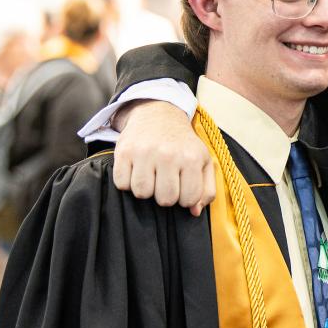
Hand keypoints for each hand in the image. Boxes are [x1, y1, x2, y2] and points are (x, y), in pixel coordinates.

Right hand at [112, 100, 214, 215]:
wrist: (159, 116)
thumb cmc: (183, 144)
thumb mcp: (203, 162)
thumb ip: (206, 189)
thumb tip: (195, 211)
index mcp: (192, 159)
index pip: (188, 200)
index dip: (185, 199)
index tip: (183, 188)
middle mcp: (169, 154)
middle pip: (165, 199)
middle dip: (165, 196)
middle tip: (165, 182)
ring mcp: (144, 152)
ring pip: (141, 193)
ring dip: (146, 190)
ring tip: (151, 176)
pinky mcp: (124, 151)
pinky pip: (121, 184)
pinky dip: (127, 182)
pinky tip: (136, 171)